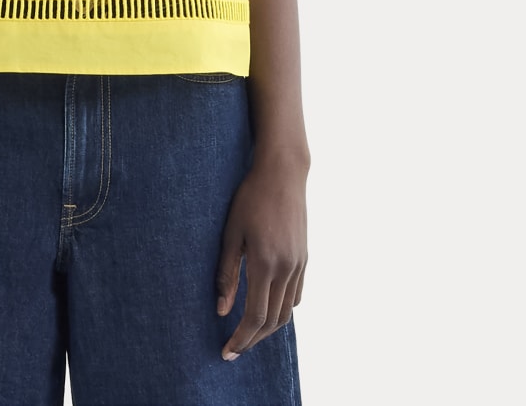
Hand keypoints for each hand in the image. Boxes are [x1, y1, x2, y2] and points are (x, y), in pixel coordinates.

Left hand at [216, 156, 307, 360]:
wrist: (282, 174)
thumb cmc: (250, 198)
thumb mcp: (231, 233)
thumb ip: (227, 273)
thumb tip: (221, 310)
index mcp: (265, 263)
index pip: (254, 316)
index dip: (241, 338)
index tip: (226, 351)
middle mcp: (286, 269)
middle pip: (272, 321)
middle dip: (252, 340)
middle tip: (233, 349)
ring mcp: (299, 265)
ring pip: (287, 312)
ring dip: (267, 328)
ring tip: (248, 334)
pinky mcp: (304, 258)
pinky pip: (296, 296)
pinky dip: (282, 310)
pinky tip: (266, 308)